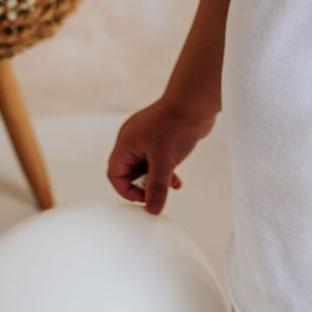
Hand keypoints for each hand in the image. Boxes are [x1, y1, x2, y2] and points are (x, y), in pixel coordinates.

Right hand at [106, 98, 214, 214]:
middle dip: (142, 186)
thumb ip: (157, 187)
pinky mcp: (163, 136)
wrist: (196, 103)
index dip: (126, 191)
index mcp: (126, 142)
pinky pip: (159, 159)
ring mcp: (148, 137)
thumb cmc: (176, 123)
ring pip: (146, 166)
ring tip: (168, 187)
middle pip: (129, 171)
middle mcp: (134, 139)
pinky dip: (165, 171)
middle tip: (155, 195)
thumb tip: (153, 208)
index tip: (143, 199)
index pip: (115, 174)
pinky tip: (177, 179)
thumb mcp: (165, 162)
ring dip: (156, 179)